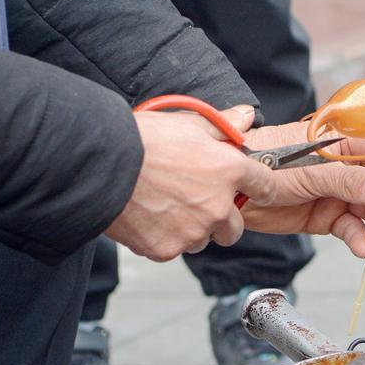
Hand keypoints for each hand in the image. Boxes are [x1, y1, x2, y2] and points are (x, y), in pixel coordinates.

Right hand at [105, 106, 274, 260]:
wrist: (99, 166)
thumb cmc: (143, 141)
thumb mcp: (188, 122)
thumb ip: (223, 125)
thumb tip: (247, 116)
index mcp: (229, 171)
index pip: (265, 186)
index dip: (261, 187)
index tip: (256, 189)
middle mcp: (217, 206)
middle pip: (234, 228)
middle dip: (222, 218)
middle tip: (198, 201)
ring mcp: (193, 232)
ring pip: (203, 240)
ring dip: (193, 230)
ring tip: (166, 206)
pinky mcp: (167, 249)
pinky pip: (174, 248)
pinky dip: (165, 237)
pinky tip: (149, 215)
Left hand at [239, 122, 364, 257]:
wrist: (229, 189)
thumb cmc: (262, 163)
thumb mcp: (307, 170)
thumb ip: (345, 179)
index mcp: (339, 143)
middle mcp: (341, 167)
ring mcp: (333, 192)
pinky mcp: (323, 216)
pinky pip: (349, 227)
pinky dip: (358, 237)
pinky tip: (362, 247)